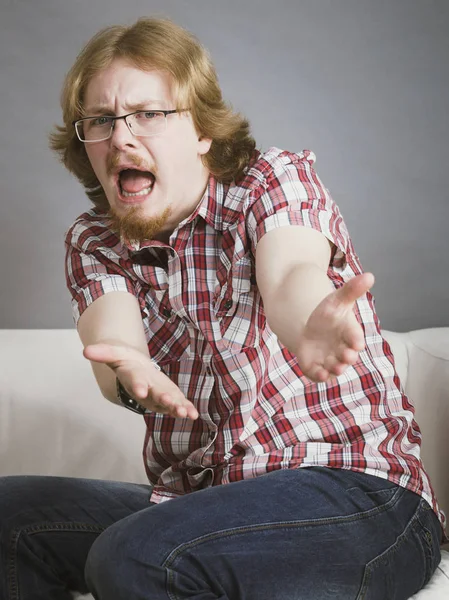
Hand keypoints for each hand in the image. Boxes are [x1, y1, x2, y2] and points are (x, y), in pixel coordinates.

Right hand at [83, 343, 198, 419]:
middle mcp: (145, 390)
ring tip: (185, 413)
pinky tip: (194, 414)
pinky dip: (186, 409)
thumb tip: (86, 350)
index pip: (133, 381)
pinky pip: (178, 404)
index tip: (141, 391)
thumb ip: (102, 353)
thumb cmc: (124, 360)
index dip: (137, 386)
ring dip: (176, 408)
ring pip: (167, 404)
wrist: (135, 368)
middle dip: (161, 400)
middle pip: (152, 396)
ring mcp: (157, 396)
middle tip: (168, 403)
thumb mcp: (113, 352)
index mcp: (132, 377)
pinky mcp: (169, 397)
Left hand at [294, 272, 374, 381]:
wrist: (311, 329)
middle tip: (347, 356)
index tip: (356, 343)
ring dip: (336, 369)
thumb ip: (352, 290)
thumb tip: (369, 275)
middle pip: (348, 356)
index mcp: (350, 333)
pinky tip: (319, 374)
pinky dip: (320, 376)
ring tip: (335, 368)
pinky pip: (320, 375)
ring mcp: (331, 360)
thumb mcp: (337, 300)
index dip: (356, 340)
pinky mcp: (317, 367)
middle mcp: (343, 349)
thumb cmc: (329, 315)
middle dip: (348, 357)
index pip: (355, 337)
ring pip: (335, 368)